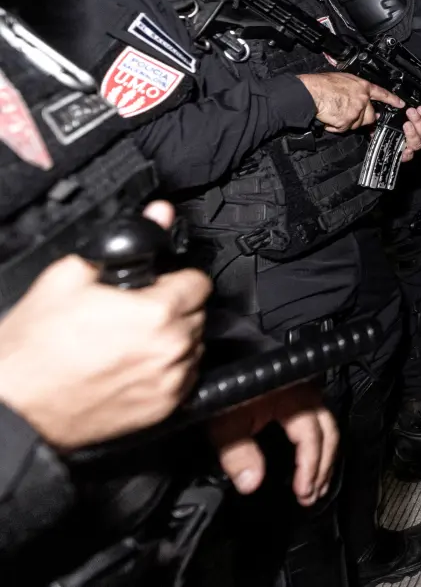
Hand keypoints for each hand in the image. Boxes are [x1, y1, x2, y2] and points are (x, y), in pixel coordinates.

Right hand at [0, 250, 210, 450]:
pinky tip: (133, 364)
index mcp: (157, 313)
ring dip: (173, 339)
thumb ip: (126, 242)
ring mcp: (170, 383)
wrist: (14, 404)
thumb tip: (159, 214)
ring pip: (194, 347)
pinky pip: (184, 379)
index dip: (176, 278)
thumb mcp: (69, 276)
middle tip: (137, 312)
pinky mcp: (163, 409)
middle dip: (173, 308)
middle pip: (198, 314)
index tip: (158, 285)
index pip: (199, 282)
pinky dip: (167, 370)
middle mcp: (172, 349)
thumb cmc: (34, 348)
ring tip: (132, 340)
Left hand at [207, 383, 338, 505]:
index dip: (310, 467)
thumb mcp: (225, 422)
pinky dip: (318, 443)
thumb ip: (238, 455)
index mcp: (295, 399)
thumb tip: (252, 483)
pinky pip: (319, 419)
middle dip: (324, 467)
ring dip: (324, 457)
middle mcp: (307, 393)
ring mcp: (306, 390)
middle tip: (313, 493)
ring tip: (316, 484)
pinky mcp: (299, 391)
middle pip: (329, 433)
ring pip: (327, 427)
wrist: (223, 359)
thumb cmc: (224, 382)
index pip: (313, 438)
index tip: (303, 490)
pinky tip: (311, 458)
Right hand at [297, 73, 405, 132]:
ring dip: (347, 122)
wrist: (311, 93)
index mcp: (362, 87)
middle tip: (349, 114)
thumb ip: (354, 88)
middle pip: (370, 115)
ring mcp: (356, 112)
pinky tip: (330, 117)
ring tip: (335, 113)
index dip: (393, 100)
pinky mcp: (347, 122)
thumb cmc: (321, 84)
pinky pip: (344, 128)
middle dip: (362, 117)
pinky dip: (336, 126)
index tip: (401, 104)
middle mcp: (362, 99)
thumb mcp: (343, 78)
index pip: (382, 94)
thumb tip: (357, 94)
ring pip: (358, 124)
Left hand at [397, 91, 420, 163]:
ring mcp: (412, 145)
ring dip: (413, 134)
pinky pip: (408, 157)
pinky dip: (407, 154)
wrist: (385, 132)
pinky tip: (405, 148)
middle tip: (411, 111)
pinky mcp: (404, 154)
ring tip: (406, 124)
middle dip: (419, 121)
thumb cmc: (405, 118)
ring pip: (418, 143)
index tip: (420, 108)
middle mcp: (420, 136)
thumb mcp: (416, 107)